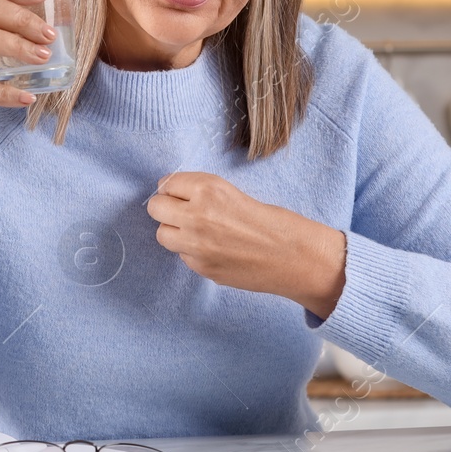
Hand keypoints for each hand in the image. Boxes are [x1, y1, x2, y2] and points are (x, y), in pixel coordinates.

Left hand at [147, 172, 346, 318]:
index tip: (180, 193)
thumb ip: (202, 194)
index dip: (173, 189)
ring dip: (174, 231)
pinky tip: (215, 250)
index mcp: (208, 189)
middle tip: (182, 211)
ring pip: (162, 234)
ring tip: (196, 232)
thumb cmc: (273, 222)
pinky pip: (182, 256)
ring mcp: (196, 245)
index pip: (166, 183)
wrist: (294, 257)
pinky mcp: (201, 267)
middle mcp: (197, 215)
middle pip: (156, 208)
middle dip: (166, 208)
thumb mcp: (234, 193)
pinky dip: (192, 252)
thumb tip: (172, 195)